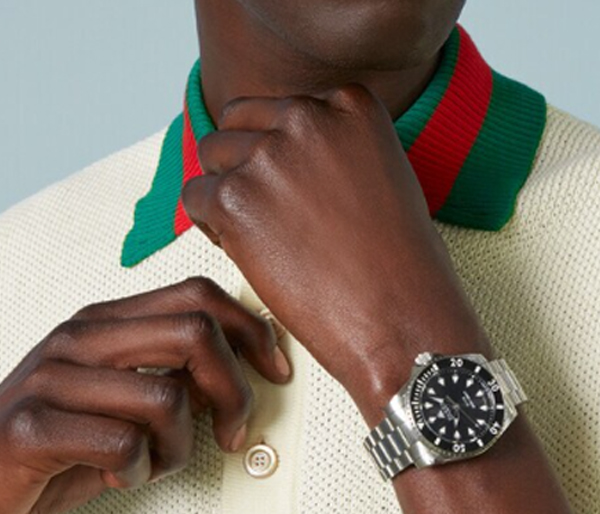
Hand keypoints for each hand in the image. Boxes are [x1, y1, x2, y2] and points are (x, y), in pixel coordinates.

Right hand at [0, 276, 289, 513]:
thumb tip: (239, 371)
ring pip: (168, 397)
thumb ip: (175, 377)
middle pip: (196, 333)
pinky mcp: (33, 427)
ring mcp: (52, 378)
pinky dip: (138, 473)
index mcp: (106, 321)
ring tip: (152, 462)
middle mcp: (80, 338)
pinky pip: (126, 446)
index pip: (198, 296)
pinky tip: (118, 475)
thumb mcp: (126, 401)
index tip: (275, 370)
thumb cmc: (61, 443)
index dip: (251, 330)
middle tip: (232, 430)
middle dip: (235, 390)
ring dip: (177, 447)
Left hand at [182, 84, 492, 424]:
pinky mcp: (236, 200)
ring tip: (256, 236)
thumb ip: (339, 156)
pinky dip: (211, 226)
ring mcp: (268, 157)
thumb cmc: (404, 268)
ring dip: (225, 192)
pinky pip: (195, 197)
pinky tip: (244, 253)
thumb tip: (295, 165)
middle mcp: (307, 119)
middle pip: (241, 123)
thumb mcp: (387, 182)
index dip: (278, 149)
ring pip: (212, 155)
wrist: (401, 319)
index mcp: (350, 106)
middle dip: (245, 164)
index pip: (285, 108)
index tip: (290, 187)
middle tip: (266, 213)